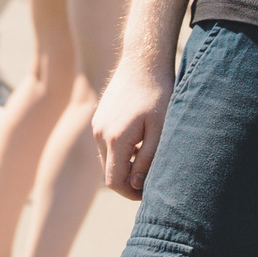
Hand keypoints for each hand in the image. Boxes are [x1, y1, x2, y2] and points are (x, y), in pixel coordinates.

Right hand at [91, 59, 173, 200]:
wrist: (143, 62)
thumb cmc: (158, 95)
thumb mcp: (160, 130)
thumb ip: (148, 160)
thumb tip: (136, 186)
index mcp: (115, 139)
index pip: (114, 181)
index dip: (132, 194)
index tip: (151, 193)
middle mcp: (100, 133)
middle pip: (109, 173)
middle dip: (129, 182)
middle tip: (153, 178)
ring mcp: (97, 125)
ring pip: (108, 159)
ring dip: (126, 165)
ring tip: (148, 155)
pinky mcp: (99, 118)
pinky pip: (106, 145)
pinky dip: (121, 151)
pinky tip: (140, 140)